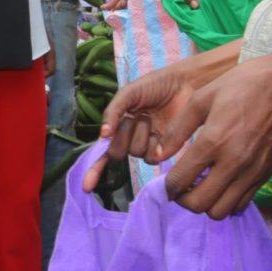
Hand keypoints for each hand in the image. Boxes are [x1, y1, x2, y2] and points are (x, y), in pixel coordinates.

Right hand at [95, 39, 239, 172]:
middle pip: (117, 152)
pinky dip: (154, 144)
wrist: (185, 84)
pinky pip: (152, 157)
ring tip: (149, 117)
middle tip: (132, 118)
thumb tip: (103, 136)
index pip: (103, 152)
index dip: (94, 170)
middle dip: (122, 136)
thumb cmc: (156, 85)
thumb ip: (112, 112)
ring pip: (135, 154)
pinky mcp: (166, 149)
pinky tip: (158, 128)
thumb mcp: (129, 94)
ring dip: (140, 135)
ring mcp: (149, 144)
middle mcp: (131, 138)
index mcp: (119, 125)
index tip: (86, 186)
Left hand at [160, 48, 271, 216]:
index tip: (168, 182)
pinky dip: (227, 201)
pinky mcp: (265, 174)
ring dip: (206, 204)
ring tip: (202, 186)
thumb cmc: (241, 86)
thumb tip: (159, 154)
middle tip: (183, 187)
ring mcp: (251, 172)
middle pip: (199, 205)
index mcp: (213, 142)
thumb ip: (178, 129)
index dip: (168, 187)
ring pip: (221, 211)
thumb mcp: (202, 98)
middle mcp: (233, 163)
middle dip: (184, 200)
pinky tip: (222, 183)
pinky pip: (241, 203)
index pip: (180, 181)